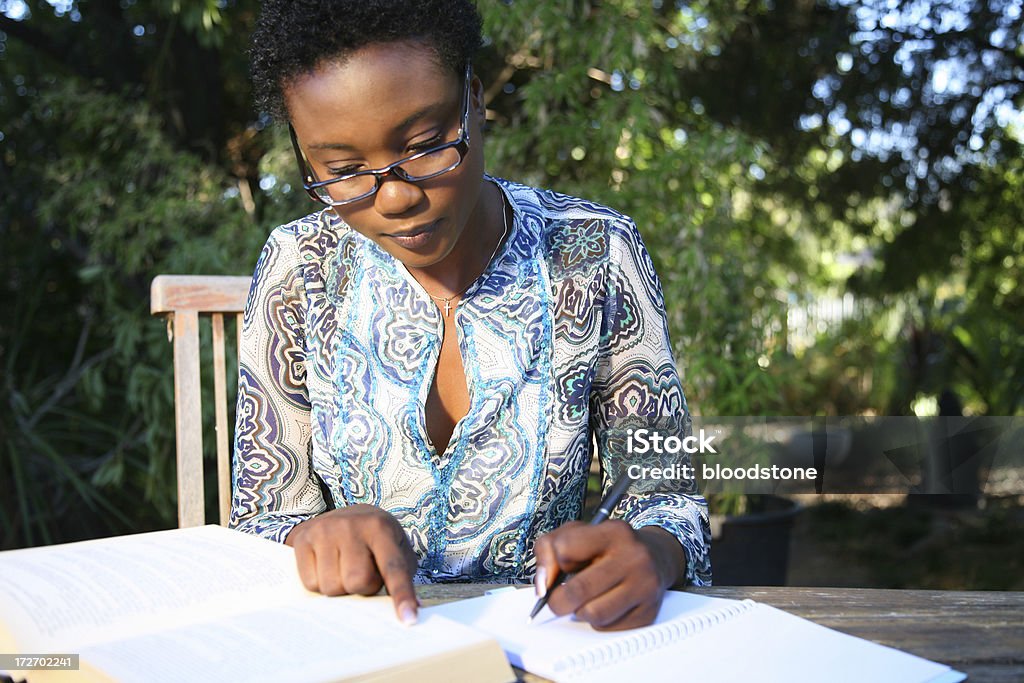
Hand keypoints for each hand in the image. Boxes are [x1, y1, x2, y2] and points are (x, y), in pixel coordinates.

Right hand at [285, 505, 419, 624]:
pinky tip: (325, 566)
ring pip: (331, 587)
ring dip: (339, 588)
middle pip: (357, 582)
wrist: (340, 514)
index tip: (408, 620)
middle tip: (362, 571)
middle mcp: (352, 526)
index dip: (402, 595)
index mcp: (381, 529)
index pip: (394, 568)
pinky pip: (310, 583)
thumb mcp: (395, 547)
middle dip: (361, 587)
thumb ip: (403, 576)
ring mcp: (325, 530)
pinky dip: (319, 583)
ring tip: (343, 567)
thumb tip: (413, 612)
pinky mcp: (303, 539)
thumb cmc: (373, 539)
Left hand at [533, 521, 686, 630]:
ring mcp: (645, 585)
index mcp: (613, 532)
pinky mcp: (648, 611)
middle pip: (578, 590)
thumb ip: (548, 550)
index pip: (565, 550)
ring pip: (593, 614)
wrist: (655, 557)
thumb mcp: (576, 533)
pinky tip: (605, 606)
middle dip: (558, 601)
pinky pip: (610, 627)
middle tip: (558, 600)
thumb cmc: (607, 547)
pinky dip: (600, 622)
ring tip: (586, 601)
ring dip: (581, 612)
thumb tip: (542, 586)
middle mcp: (633, 557)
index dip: (554, 564)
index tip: (558, 569)